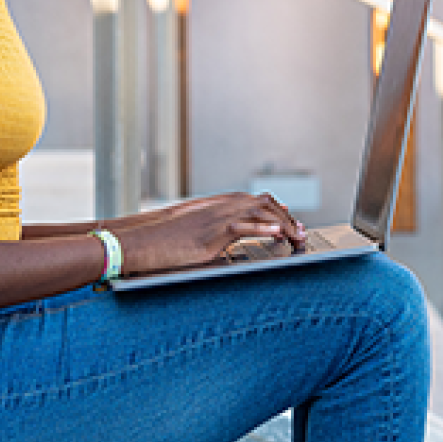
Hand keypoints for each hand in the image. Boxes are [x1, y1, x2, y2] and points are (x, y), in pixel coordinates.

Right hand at [114, 193, 306, 274]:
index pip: (255, 200)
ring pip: (259, 213)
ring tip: (298, 236)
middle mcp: (220, 207)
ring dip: (283, 225)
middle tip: (301, 233)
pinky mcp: (212, 234)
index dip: (276, 210)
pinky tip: (278, 234)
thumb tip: (226, 240)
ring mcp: (217, 218)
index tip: (290, 222)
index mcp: (217, 206)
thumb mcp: (193, 232)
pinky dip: (263, 229)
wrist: (142, 241)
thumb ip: (212, 231)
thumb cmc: (163, 240)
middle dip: (286, 217)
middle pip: (264, 204)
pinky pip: (243, 227)